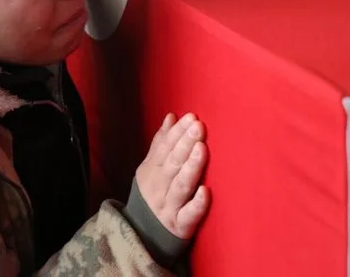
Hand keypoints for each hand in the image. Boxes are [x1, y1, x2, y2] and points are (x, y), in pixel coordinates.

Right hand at [136, 113, 209, 238]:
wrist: (143, 234)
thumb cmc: (154, 193)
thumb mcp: (151, 168)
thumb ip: (160, 143)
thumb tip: (171, 116)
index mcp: (152, 170)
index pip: (164, 148)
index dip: (177, 132)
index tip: (192, 117)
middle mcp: (158, 187)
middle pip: (171, 163)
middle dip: (184, 144)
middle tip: (198, 126)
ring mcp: (168, 207)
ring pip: (180, 186)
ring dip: (190, 167)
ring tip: (201, 149)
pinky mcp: (180, 226)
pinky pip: (188, 215)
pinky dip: (196, 205)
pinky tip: (206, 192)